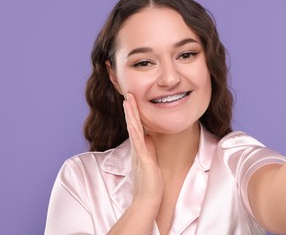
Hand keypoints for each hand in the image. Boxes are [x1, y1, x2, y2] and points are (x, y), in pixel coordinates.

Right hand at [123, 93, 162, 208]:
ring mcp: (139, 153)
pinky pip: (138, 142)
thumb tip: (149, 137)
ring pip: (133, 129)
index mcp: (139, 148)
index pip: (135, 126)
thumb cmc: (150, 182)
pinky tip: (133, 122)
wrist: (148, 199)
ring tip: (128, 101)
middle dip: (130, 108)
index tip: (132, 100)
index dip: (134, 112)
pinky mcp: (143, 159)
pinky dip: (135, 131)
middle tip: (127, 94)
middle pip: (132, 124)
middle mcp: (137, 148)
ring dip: (131, 115)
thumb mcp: (150, 160)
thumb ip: (148, 148)